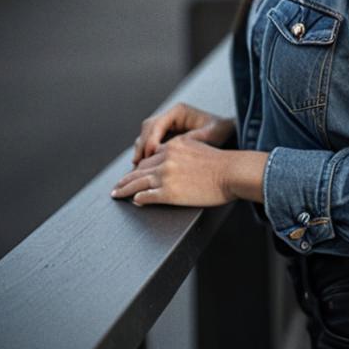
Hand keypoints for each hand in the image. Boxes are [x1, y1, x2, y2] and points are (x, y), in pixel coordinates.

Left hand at [113, 133, 235, 206]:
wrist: (232, 172)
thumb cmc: (223, 163)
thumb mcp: (199, 149)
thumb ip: (183, 152)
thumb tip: (173, 163)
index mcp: (174, 146)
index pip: (150, 157)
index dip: (139, 167)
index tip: (134, 172)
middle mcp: (166, 159)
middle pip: (139, 169)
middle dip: (127, 178)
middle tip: (118, 185)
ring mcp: (166, 176)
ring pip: (137, 183)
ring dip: (124, 189)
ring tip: (116, 194)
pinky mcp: (168, 193)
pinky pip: (146, 196)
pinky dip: (137, 198)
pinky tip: (134, 201)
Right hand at [132, 102, 234, 165]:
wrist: (228, 134)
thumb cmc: (221, 132)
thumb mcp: (210, 135)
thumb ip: (191, 139)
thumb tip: (170, 147)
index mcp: (178, 111)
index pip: (157, 124)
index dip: (151, 139)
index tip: (151, 154)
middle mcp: (170, 116)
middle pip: (148, 129)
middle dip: (142, 145)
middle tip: (138, 162)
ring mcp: (167, 126)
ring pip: (147, 136)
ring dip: (142, 151)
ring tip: (138, 167)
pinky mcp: (167, 137)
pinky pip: (152, 144)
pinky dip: (147, 155)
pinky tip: (145, 168)